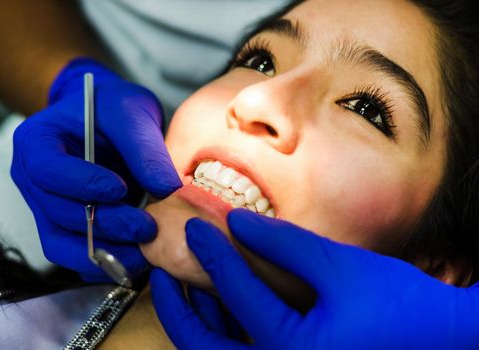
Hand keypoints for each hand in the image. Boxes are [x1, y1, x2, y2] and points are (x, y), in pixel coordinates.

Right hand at [11, 58, 181, 281]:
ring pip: (64, 245)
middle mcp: (33, 180)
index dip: (82, 184)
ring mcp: (46, 208)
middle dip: (107, 225)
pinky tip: (138, 259)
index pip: (48, 169)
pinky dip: (106, 262)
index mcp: (36, 142)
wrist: (106, 118)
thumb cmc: (113, 107)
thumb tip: (169, 191)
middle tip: (148, 228)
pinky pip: (78, 256)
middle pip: (60, 213)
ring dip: (106, 253)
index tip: (121, 189)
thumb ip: (145, 150)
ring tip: (146, 253)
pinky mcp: (66, 229)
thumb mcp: (132, 113)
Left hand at [151, 209, 478, 349]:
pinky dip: (224, 332)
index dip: (212, 252)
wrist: (444, 341)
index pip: (236, 292)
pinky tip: (220, 304)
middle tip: (161, 277)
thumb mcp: (341, 268)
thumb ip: (284, 244)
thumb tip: (238, 222)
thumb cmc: (399, 307)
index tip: (195, 227)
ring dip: (197, 321)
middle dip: (178, 309)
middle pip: (205, 346)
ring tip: (185, 285)